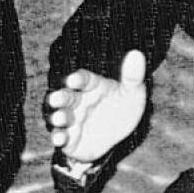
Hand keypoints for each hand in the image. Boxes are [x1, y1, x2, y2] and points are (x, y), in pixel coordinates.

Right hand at [46, 50, 146, 164]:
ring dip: (57, 117)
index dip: (77, 79)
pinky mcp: (68, 137)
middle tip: (57, 99)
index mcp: (92, 86)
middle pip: (65, 96)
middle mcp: (77, 101)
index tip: (73, 80)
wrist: (117, 136)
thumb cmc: (123, 108)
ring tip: (59, 119)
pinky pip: (59, 136)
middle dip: (60, 97)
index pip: (83, 79)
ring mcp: (71, 119)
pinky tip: (60, 139)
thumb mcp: (133, 94)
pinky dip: (57, 137)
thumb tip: (137, 53)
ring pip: (59, 115)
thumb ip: (133, 76)